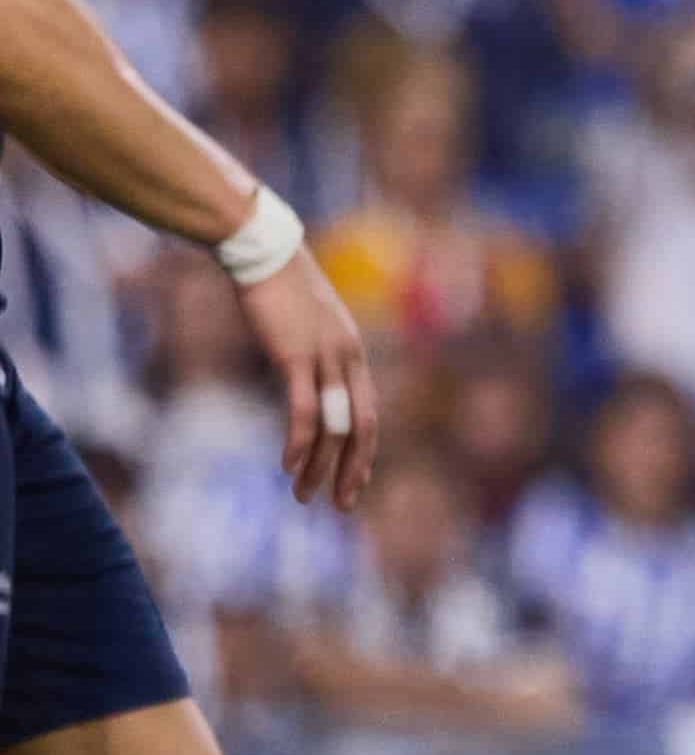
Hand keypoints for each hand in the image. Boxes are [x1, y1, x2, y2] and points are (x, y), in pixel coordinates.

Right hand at [238, 249, 377, 511]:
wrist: (264, 250)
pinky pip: (303, 410)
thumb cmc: (279, 286)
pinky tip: (288, 466)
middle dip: (353, 470)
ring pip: (333, 427)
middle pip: (361, 428)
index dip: (365, 451)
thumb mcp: (306, 324)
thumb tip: (303, 375)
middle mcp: (348, 359)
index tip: (356, 481)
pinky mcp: (296, 356)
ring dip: (319, 467)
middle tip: (343, 504)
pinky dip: (299, 443)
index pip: (369, 414)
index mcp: (353, 354)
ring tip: (306, 497)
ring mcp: (325, 358)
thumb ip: (312, 354)